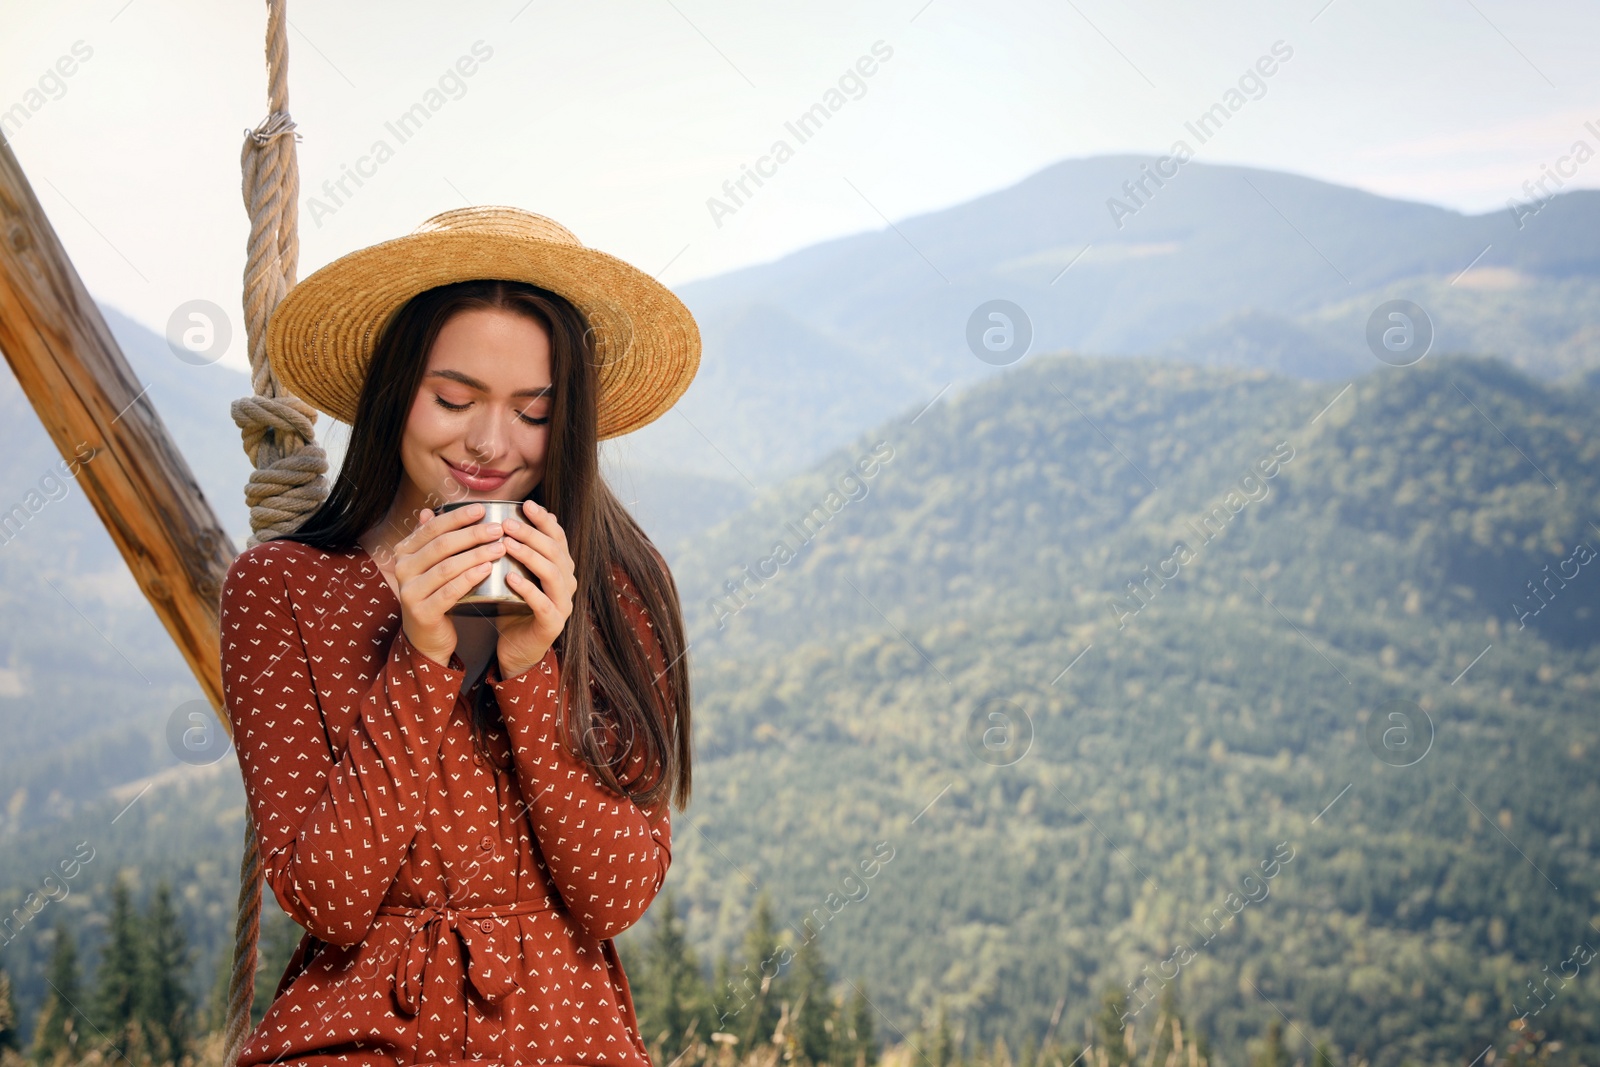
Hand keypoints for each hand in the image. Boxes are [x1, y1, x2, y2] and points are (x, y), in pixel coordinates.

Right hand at [395, 502, 508, 667]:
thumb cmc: (434, 595)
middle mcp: (402, 569)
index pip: (432, 528)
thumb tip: (428, 511)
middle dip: (472, 534)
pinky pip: (449, 591)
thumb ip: (429, 541)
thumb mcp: (429, 566)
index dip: (458, 517)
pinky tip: (488, 568)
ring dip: (476, 554)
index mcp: (403, 552)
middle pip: (442, 545)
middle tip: (498, 529)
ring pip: (447, 567)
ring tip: (500, 547)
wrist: (427, 637)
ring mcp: (409, 592)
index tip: (482, 509)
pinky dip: (469, 578)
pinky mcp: (422, 612)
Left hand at [494, 498, 576, 677]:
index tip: (526, 504)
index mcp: (560, 567)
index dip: (544, 520)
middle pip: (556, 551)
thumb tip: (492, 516)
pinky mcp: (552, 624)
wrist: (515, 648)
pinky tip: (509, 578)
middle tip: (507, 523)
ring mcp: (562, 604)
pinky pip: (544, 604)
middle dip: (532, 534)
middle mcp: (567, 583)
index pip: (558, 537)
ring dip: (530, 556)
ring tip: (507, 544)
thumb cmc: (511, 606)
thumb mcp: (511, 572)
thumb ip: (509, 547)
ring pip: (553, 574)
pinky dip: (527, 589)